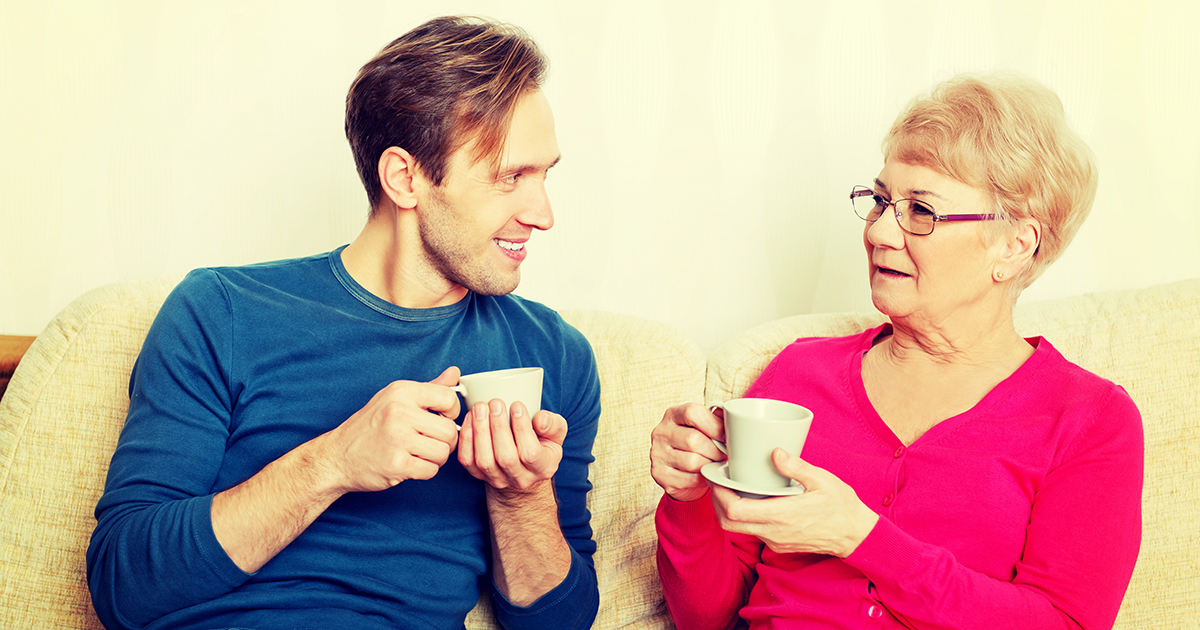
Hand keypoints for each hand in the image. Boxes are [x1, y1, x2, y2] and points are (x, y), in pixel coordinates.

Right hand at [320, 366, 461, 492]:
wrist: (337, 457)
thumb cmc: (369, 427)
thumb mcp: (395, 399)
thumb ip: (429, 388)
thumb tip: (455, 373)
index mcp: (401, 392)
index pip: (448, 398)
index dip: (452, 412)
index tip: (441, 420)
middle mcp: (399, 412)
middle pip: (449, 430)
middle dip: (445, 441)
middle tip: (430, 443)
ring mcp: (398, 438)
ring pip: (443, 452)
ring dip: (435, 458)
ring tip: (419, 454)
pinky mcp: (397, 464)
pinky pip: (431, 470)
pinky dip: (424, 471)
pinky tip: (411, 465)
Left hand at [458, 399, 566, 490]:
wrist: (522, 467)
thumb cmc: (540, 443)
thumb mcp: (555, 433)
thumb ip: (554, 425)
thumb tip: (541, 419)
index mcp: (543, 468)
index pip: (531, 453)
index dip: (522, 429)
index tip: (516, 405)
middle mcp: (520, 479)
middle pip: (506, 458)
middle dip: (498, 428)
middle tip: (495, 403)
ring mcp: (498, 479)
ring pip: (484, 461)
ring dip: (480, 432)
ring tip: (480, 408)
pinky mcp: (478, 475)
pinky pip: (468, 460)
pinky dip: (466, 438)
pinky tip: (470, 419)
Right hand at [650, 403, 727, 501]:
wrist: (679, 469)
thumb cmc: (695, 444)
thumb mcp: (703, 426)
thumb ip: (716, 418)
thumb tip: (730, 413)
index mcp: (673, 415)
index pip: (692, 412)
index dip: (713, 425)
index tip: (725, 436)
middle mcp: (661, 432)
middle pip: (693, 439)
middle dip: (714, 450)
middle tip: (721, 454)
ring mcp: (657, 454)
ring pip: (692, 461)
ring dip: (709, 465)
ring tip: (712, 463)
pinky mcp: (660, 474)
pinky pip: (689, 479)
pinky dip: (702, 479)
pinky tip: (703, 474)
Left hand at [711, 448, 878, 557]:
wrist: (856, 535)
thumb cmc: (841, 506)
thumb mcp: (822, 480)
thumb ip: (796, 467)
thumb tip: (775, 452)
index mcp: (781, 515)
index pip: (735, 512)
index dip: (720, 495)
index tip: (719, 478)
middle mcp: (773, 532)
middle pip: (728, 524)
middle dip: (718, 503)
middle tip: (720, 482)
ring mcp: (775, 540)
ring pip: (738, 529)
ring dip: (729, 510)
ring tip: (734, 488)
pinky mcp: (779, 543)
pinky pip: (753, 531)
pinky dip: (744, 516)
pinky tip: (752, 498)